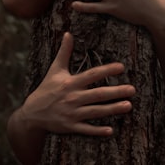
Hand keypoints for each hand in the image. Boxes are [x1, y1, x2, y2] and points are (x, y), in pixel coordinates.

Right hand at [18, 32, 134, 136]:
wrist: (32, 113)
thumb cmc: (46, 89)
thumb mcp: (55, 70)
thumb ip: (64, 52)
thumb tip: (68, 33)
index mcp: (70, 83)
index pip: (91, 75)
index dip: (106, 70)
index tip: (121, 67)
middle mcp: (72, 97)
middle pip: (97, 94)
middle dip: (115, 92)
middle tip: (132, 89)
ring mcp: (71, 113)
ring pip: (95, 111)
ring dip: (112, 109)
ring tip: (128, 106)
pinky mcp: (70, 127)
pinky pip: (86, 129)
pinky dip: (97, 131)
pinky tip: (111, 130)